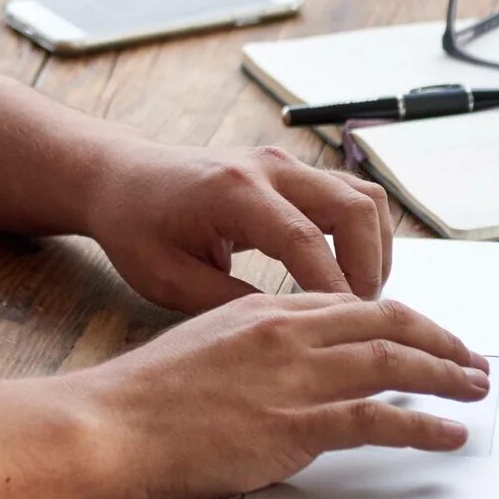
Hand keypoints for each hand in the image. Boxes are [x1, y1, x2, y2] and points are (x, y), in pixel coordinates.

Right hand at [72, 292, 491, 498]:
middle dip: (440, 339)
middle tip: (473, 360)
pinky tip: (449, 434)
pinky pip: (377, 419)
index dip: (405, 319)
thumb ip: (254, 347)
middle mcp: (286, 332)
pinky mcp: (291, 425)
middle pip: (387, 322)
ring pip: (393, 361)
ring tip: (477, 388)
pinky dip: (423, 425)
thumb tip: (288, 368)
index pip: (354, 302)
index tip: (430, 336)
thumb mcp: (204, 345)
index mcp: (264, 310)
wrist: (105, 423)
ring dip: (446, 374)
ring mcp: (291, 377)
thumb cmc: (141, 397)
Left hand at [80, 140, 396, 312]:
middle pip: (354, 208)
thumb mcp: (168, 279)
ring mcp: (286, 164)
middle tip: (360, 320)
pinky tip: (349, 275)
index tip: (348, 332)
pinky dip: (364, 236)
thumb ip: (228, 304)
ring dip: (375, 250)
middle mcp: (269, 168)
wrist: (123, 178)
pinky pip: (351, 196)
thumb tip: (287, 334)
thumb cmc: (137, 227)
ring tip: (359, 300)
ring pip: (365, 198)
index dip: (333, 290)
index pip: (305, 240)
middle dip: (368, 268)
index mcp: (233, 190)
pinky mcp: (294, 171)